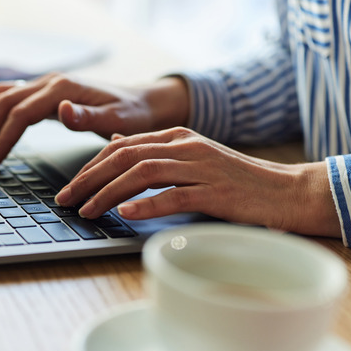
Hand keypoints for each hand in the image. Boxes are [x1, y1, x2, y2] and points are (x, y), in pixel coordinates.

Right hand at [0, 73, 188, 168]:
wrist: (143, 101)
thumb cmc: (132, 114)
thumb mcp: (118, 119)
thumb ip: (89, 117)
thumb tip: (61, 110)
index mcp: (63, 89)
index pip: (19, 113)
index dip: (1, 139)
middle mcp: (50, 82)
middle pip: (3, 103)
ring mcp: (45, 84)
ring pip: (1, 96)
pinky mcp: (45, 92)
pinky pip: (9, 96)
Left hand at [54, 127, 341, 237]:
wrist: (285, 191)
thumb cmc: (234, 181)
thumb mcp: (190, 158)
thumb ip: (154, 152)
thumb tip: (116, 144)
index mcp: (177, 136)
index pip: (121, 146)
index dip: (90, 166)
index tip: (70, 187)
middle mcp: (185, 146)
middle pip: (124, 156)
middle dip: (88, 178)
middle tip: (65, 199)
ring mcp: (200, 167)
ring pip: (142, 173)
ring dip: (108, 193)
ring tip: (87, 211)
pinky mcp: (215, 191)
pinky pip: (174, 195)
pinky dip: (146, 204)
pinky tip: (125, 214)